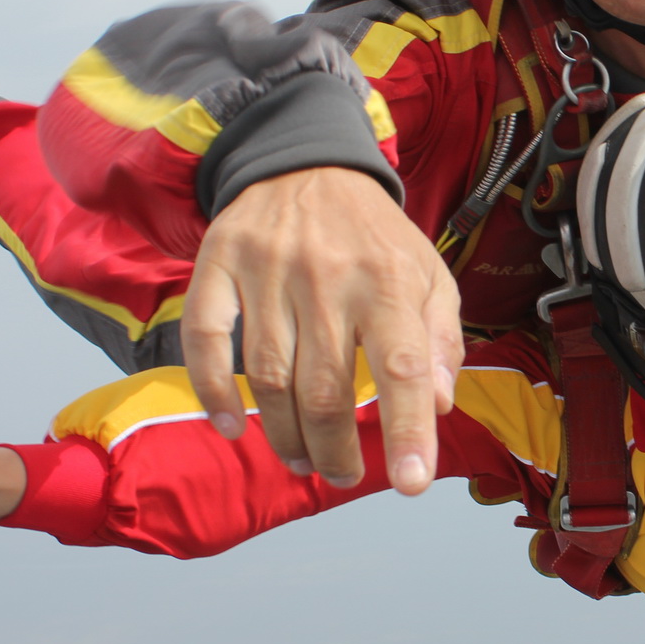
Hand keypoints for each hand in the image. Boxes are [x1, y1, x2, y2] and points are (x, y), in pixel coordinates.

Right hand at [180, 167, 463, 495]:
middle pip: (324, 389)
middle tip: (340, 474)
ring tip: (301, 459)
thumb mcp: (428, 272)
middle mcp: (328, 276)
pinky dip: (212, 392)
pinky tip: (230, 427)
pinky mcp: (219, 264)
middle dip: (334, 449)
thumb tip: (441, 405)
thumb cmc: (374, 235)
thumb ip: (440, 338)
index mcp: (389, 280)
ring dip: (283, 435)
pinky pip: (203, 338)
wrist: (307, 160)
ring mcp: (267, 269)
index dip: (408, 429)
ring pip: (268, 377)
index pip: (403, 365)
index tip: (410, 483)